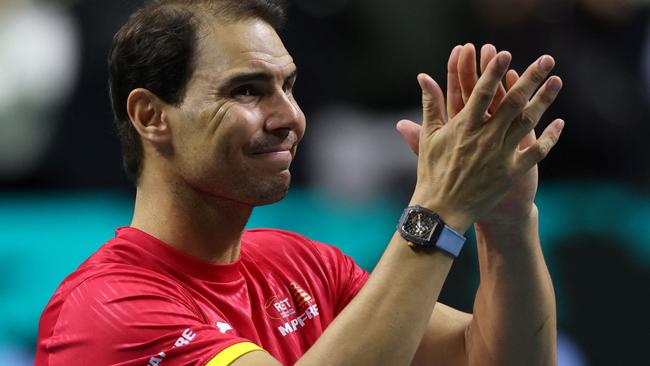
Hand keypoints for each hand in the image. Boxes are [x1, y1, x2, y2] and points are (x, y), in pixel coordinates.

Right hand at [396, 44, 563, 232]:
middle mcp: (485, 137)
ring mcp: (500, 155)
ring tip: (557, 81)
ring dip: (544, 100)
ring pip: (528, 122)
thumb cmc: (432, 171)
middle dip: (531, 78)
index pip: (482, 92)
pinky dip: (549, 137)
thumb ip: (430, 104)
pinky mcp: (512, 172)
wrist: (442, 210)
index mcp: (463, 127)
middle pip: (512, 102)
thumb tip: (424, 77)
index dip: (493, 71)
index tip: (505, 52)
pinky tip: (559, 123)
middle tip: (546, 60)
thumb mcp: (429, 136)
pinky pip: (536, 152)